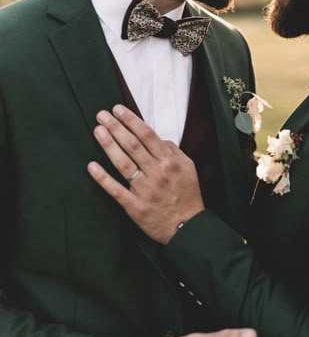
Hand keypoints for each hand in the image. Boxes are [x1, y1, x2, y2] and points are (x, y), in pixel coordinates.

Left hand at [87, 105, 203, 242]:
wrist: (188, 227)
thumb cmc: (188, 195)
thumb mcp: (188, 167)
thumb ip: (173, 151)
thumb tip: (158, 138)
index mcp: (169, 161)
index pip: (147, 135)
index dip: (131, 120)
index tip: (118, 110)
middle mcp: (156, 173)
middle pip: (132, 145)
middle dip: (115, 127)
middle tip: (101, 115)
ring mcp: (144, 190)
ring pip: (123, 163)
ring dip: (108, 145)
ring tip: (97, 131)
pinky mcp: (135, 206)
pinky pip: (116, 190)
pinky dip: (103, 178)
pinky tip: (92, 166)